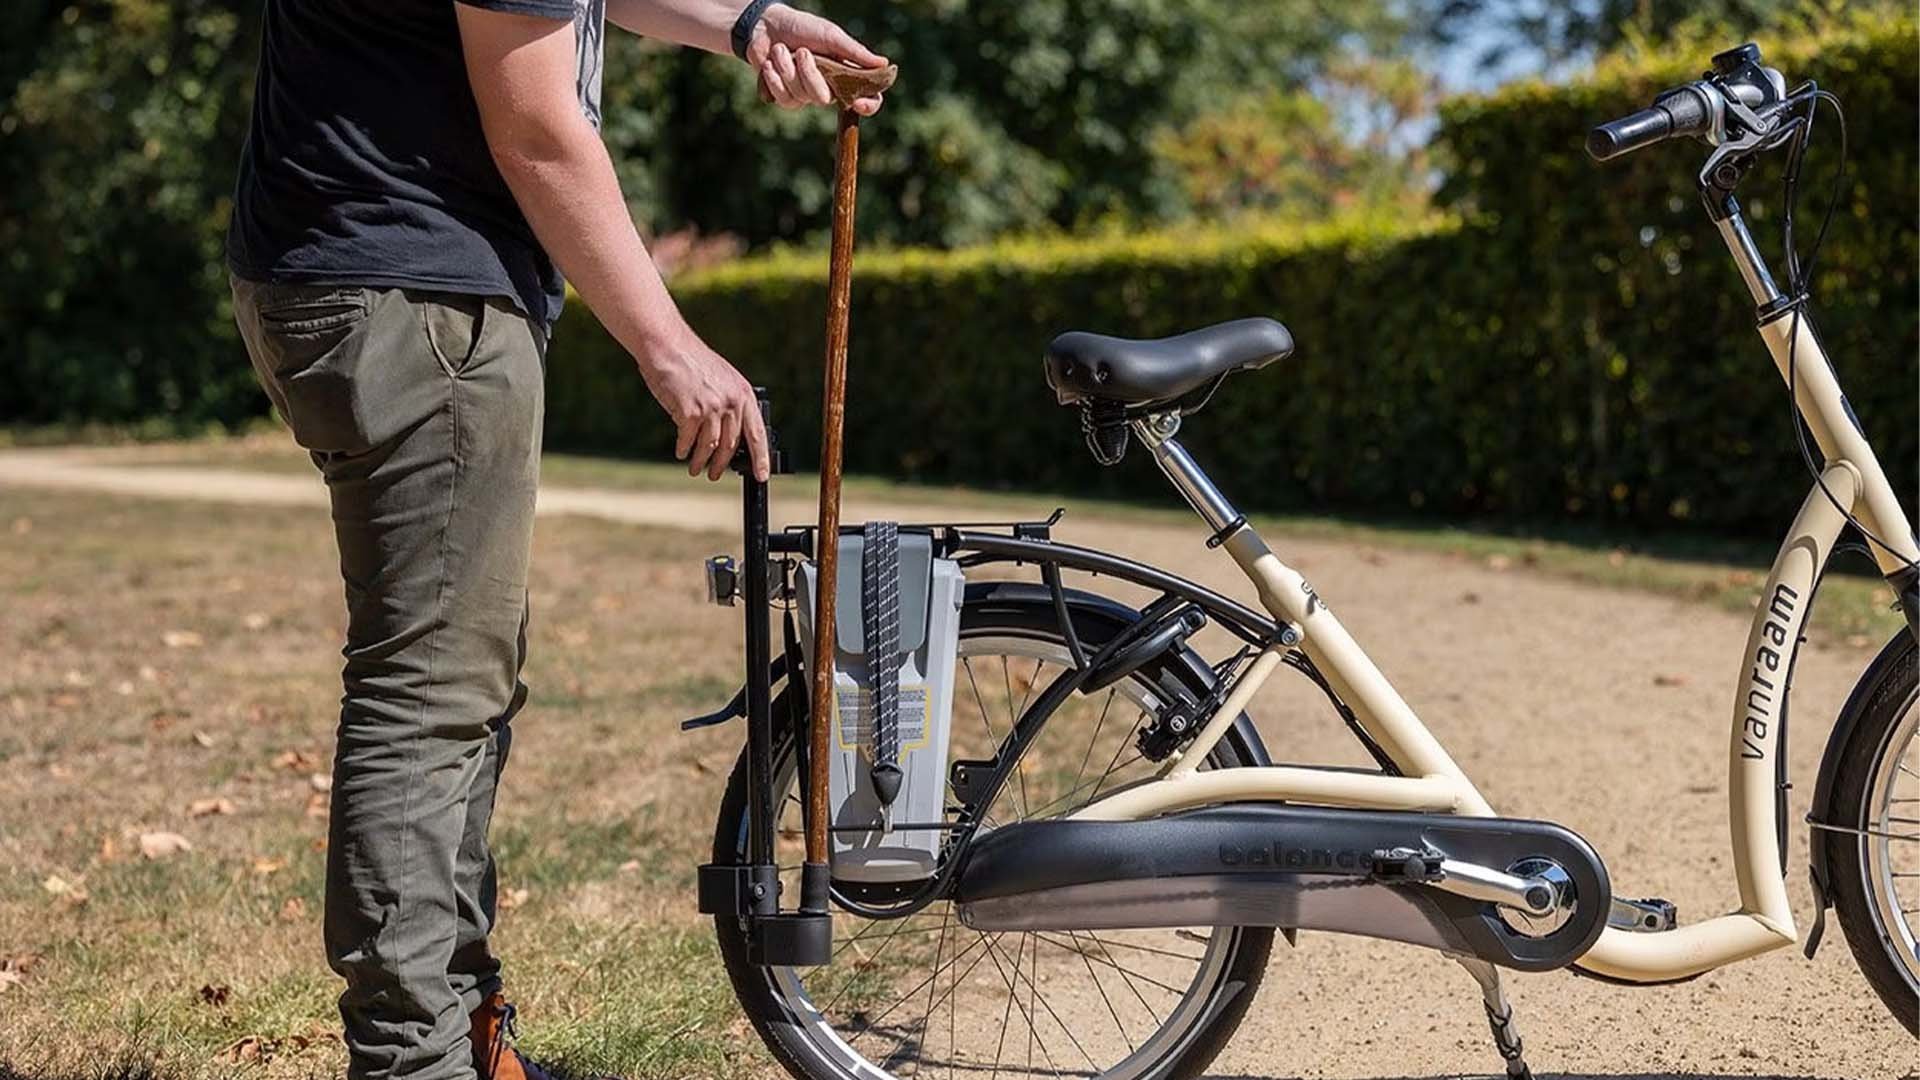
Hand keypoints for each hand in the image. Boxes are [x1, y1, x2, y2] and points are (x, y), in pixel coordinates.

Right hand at [637, 338, 769, 481]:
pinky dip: (684, 449)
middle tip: (716, 475)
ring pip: (709, 446)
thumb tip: (731, 437)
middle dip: (722, 464)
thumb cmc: (692, 363)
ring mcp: (711, 408)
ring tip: (695, 468)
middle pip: (731, 445)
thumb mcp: (723, 380)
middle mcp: (731, 402)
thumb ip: (731, 404)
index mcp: (743, 394)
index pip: (758, 433)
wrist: (668, 346)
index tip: (761, 475)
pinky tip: (681, 453)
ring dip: (701, 461)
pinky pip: (688, 440)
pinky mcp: (690, 412)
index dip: (761, 458)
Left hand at [746, 4, 886, 115]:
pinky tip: (769, 63)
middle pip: (824, 98)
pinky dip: (775, 78)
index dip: (868, 106)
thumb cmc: (802, 27)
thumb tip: (883, 63)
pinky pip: (785, 99)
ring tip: (781, 49)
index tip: (859, 103)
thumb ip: (855, 52)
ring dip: (788, 69)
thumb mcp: (831, 35)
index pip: (867, 98)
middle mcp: (829, 86)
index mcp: (846, 73)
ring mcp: (807, 94)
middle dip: (810, 74)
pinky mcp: (786, 97)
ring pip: (802, 97)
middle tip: (802, 51)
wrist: (766, 26)